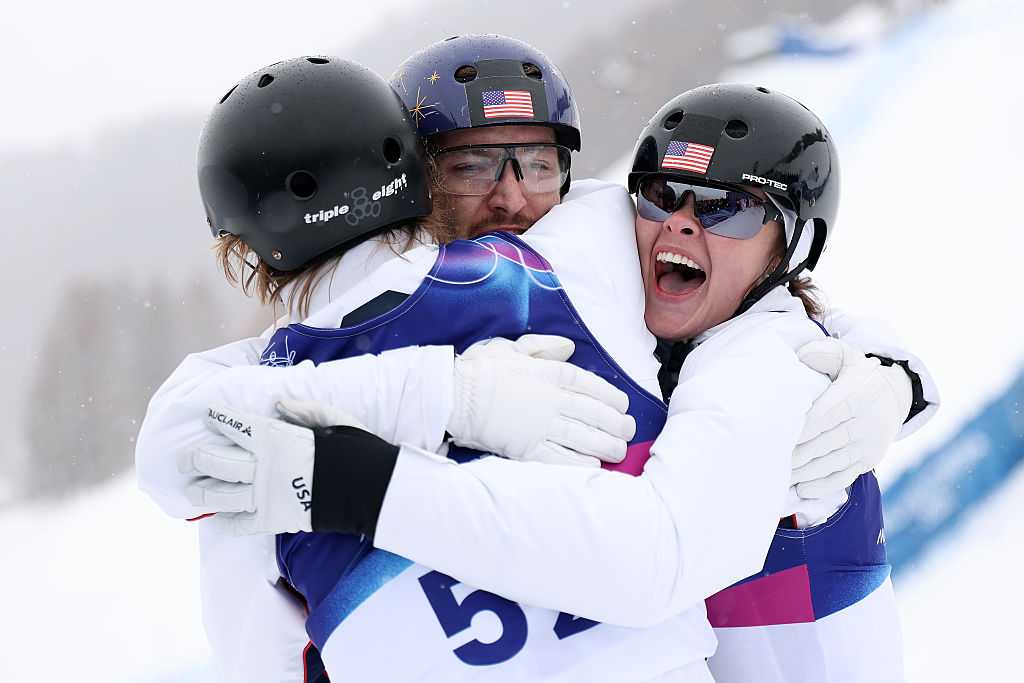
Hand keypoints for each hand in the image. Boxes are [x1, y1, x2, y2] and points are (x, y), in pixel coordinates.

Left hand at [176, 401, 360, 533]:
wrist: (367, 488)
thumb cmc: (353, 448)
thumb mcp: (333, 418)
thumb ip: (303, 409)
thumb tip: (278, 403)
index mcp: (274, 437)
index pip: (235, 425)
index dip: (218, 419)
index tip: (208, 415)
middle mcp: (262, 466)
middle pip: (215, 461)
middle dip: (194, 458)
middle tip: (184, 459)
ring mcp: (264, 495)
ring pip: (219, 494)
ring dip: (201, 491)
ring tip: (191, 489)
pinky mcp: (272, 520)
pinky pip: (239, 525)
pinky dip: (226, 522)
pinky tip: (217, 518)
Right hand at [448, 335, 635, 466]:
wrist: (456, 395)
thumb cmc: (482, 369)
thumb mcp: (513, 347)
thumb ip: (543, 346)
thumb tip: (568, 347)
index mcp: (551, 374)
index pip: (593, 387)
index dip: (613, 398)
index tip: (623, 405)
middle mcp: (553, 401)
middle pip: (597, 415)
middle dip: (618, 425)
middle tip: (628, 430)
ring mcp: (542, 427)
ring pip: (586, 438)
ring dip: (607, 445)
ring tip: (618, 450)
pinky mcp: (529, 449)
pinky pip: (562, 459)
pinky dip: (581, 463)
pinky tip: (594, 464)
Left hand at [792, 338, 912, 498]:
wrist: (894, 397)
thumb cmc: (858, 376)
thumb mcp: (846, 356)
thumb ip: (824, 353)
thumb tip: (802, 357)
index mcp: (858, 395)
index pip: (827, 414)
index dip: (804, 427)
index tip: (781, 434)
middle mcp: (866, 422)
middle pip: (827, 441)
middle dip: (799, 453)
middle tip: (771, 459)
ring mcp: (868, 445)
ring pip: (834, 461)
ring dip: (806, 471)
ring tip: (780, 476)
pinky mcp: (869, 461)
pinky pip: (846, 476)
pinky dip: (824, 485)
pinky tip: (803, 489)